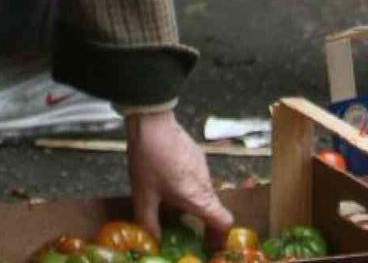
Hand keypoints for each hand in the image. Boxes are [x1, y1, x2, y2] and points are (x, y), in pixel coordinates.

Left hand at [126, 110, 232, 244]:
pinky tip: (167, 180)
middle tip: (186, 230)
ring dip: (193, 203)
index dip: (220, 237)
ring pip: (204, 192)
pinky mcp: (198, 155)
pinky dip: (189, 186)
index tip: (209, 245)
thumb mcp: (143, 196)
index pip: (224, 222)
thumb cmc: (149, 160)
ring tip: (170, 205)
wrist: (151, 123)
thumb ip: (149, 223)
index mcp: (198, 197)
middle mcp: (206, 184)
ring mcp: (204, 168)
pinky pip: (198, 178)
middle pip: (213, 209)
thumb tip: (153, 242)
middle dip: (203, 223)